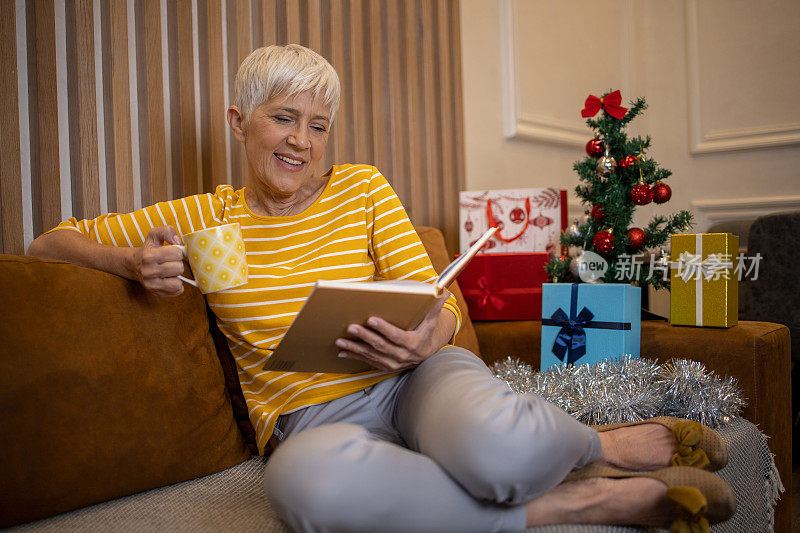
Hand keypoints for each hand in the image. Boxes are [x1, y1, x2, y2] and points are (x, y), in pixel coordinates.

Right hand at [127, 226, 185, 296]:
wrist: (134, 265)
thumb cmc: (149, 249)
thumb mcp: (154, 235)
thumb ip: (166, 231)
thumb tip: (177, 241)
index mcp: (149, 255)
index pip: (177, 253)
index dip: (177, 251)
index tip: (172, 252)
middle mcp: (148, 271)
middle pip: (179, 268)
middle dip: (178, 263)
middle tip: (171, 262)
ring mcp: (151, 284)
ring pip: (178, 282)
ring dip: (177, 275)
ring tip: (170, 271)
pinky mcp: (156, 293)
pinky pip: (177, 291)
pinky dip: (177, 285)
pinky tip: (170, 279)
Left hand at [335, 295, 451, 370]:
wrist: (424, 357)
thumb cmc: (424, 335)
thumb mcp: (430, 322)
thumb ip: (434, 307)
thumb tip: (444, 291)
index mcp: (412, 343)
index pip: (396, 336)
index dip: (383, 328)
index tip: (370, 319)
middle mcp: (401, 356)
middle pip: (380, 345)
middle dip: (364, 336)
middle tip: (350, 327)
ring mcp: (391, 363)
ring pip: (371, 354)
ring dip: (354, 347)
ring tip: (340, 340)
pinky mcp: (383, 366)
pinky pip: (367, 361)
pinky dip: (354, 356)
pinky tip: (342, 351)